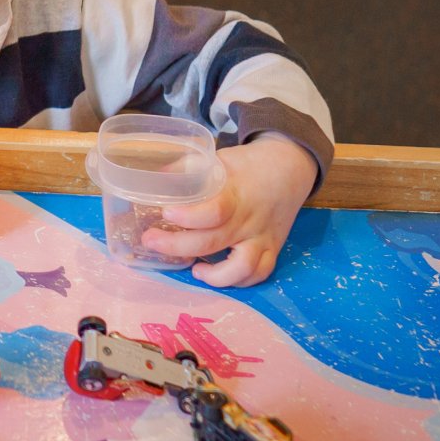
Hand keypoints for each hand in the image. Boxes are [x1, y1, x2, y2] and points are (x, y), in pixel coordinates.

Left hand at [139, 135, 315, 286]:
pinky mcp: (272, 249)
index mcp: (235, 194)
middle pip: (214, 242)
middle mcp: (249, 220)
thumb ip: (187, 169)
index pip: (215, 211)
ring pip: (243, 267)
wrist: (288, 170)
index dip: (188, 216)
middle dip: (177, 246)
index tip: (165, 213)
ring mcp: (262, 238)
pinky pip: (259, 273)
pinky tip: (216, 274)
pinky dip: (238, 281)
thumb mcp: (217, 159)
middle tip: (151, 240)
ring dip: (215, 276)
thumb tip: (153, 178)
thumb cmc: (246, 165)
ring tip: (193, 268)